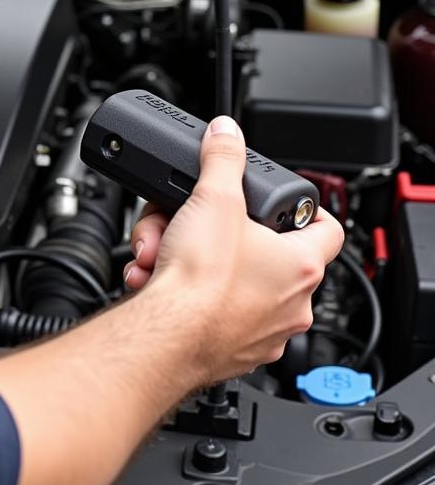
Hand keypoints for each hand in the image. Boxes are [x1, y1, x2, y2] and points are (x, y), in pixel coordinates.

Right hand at [124, 116, 343, 380]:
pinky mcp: (229, 351)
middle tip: (191, 226)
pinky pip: (209, 313)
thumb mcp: (213, 198)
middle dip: (215, 235)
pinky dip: (184, 296)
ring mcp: (262, 332)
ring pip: (228, 283)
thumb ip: (222, 159)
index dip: (303, 210)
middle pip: (258, 252)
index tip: (278, 203)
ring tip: (163, 253)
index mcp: (302, 265)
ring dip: (192, 263)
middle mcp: (291, 304)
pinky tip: (158, 281)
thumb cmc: (201, 282)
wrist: (167, 336)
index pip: (326, 228)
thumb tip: (226, 133)